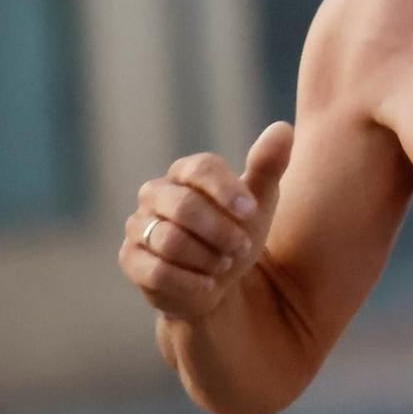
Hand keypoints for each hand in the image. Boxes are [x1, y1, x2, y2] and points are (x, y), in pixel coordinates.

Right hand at [120, 122, 294, 320]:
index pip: (201, 168)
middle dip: (220, 232)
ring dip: (208, 258)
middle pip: (183, 206)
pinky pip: (157, 271)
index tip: (250, 211)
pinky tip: (208, 285)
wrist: (219, 281)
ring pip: (170, 240)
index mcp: (186, 173)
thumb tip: (282, 128)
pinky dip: (190, 282)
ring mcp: (138, 226)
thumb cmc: (237, 232)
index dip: (227, 190)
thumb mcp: (259, 203)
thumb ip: (269, 166)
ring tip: (224, 263)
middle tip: (241, 247)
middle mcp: (156, 194)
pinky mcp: (130, 259)